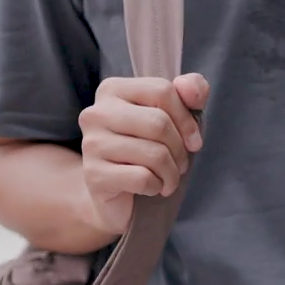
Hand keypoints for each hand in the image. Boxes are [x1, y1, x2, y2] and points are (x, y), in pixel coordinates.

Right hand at [76, 73, 209, 234]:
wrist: (116, 195)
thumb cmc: (147, 151)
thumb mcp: (174, 117)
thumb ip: (190, 91)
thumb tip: (191, 89)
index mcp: (112, 90)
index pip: (162, 91)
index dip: (187, 120)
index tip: (193, 141)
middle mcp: (96, 113)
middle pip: (158, 123)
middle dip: (180, 150)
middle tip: (180, 164)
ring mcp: (91, 144)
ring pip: (154, 154)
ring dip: (172, 173)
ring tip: (168, 178)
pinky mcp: (94, 175)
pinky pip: (143, 178)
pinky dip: (156, 186)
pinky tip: (151, 187)